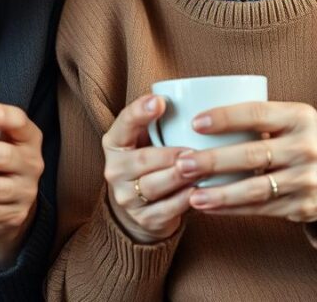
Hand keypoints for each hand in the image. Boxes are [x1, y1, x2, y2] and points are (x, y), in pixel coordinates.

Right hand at [100, 94, 194, 244]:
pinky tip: (200, 192)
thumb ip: (160, 121)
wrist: (142, 205)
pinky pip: (167, 209)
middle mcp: (114, 169)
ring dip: (180, 177)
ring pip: (154, 186)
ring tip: (201, 169)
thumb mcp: (148, 137)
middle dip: (169, 155)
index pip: (124, 123)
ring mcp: (127, 197)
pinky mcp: (144, 219)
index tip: (160, 101)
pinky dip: (185, 200)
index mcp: (114, 142)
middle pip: (142, 160)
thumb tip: (192, 98)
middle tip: (193, 149)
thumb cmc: (152, 159)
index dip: (140, 112)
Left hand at [181, 102, 316, 224]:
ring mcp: (305, 180)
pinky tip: (208, 207)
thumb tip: (201, 117)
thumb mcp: (294, 117)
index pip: (257, 114)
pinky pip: (261, 209)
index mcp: (300, 117)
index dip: (225, 117)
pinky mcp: (302, 207)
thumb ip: (259, 116)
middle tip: (183, 163)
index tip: (195, 123)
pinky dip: (232, 209)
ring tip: (191, 194)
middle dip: (213, 161)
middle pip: (252, 155)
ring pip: (255, 189)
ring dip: (219, 193)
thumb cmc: (306, 138)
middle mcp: (305, 147)